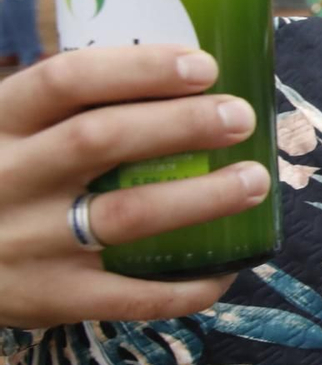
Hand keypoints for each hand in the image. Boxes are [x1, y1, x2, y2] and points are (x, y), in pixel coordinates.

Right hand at [0, 46, 272, 327]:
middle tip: (241, 118)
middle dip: (183, 125)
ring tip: (254, 181)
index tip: (204, 66)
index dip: (141, 69)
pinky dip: (188, 284)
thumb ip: (65, 112)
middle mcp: (7, 178)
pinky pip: (133, 296)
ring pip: (127, 214)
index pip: (67, 80)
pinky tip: (226, 268)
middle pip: (101, 139)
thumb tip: (180, 79)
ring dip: (202, 197)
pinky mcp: (50, 297)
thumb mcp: (8, 135)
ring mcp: (28, 242)